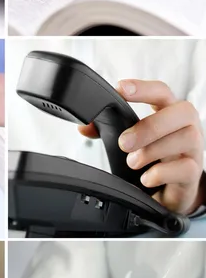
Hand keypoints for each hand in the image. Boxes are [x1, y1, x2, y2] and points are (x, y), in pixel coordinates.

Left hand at [79, 80, 204, 213]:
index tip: (121, 88)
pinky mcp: (193, 174)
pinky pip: (186, 168)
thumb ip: (107, 130)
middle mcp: (186, 126)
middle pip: (182, 111)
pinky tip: (146, 178)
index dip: (143, 88)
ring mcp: (193, 149)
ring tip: (132, 162)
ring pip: (187, 138)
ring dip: (152, 150)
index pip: (161, 91)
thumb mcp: (131, 140)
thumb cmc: (151, 157)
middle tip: (124, 143)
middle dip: (150, 126)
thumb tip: (84, 127)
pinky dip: (161, 173)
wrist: (169, 189)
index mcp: (168, 112)